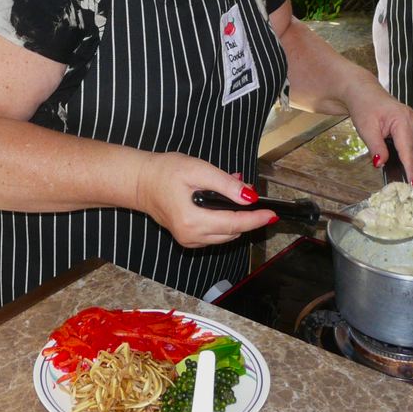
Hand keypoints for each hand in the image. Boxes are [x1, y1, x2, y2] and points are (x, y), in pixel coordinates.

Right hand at [135, 156, 275, 247]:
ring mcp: (188, 240)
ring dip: (235, 219)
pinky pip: (214, 235)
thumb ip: (225, 184)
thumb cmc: (164, 172)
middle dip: (246, 216)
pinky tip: (221, 204)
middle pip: (232, 232)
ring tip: (235, 194)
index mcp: (193, 221)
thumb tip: (249, 197)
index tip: (272, 214)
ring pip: (225, 235)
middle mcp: (191, 237)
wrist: (140, 182)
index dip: (256, 219)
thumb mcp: (197, 170)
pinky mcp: (187, 239)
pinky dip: (223, 222)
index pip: (234, 224)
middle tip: (250, 193)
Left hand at [342, 78, 412, 183]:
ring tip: (386, 151)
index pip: (408, 152)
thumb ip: (376, 148)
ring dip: (405, 157)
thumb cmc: (364, 107)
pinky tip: (392, 146)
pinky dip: (405, 150)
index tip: (410, 184)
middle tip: (388, 167)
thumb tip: (381, 165)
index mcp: (403, 121)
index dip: (409, 169)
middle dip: (405, 163)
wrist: (364, 93)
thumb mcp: (366, 129)